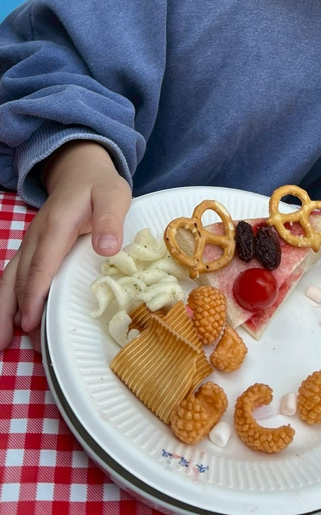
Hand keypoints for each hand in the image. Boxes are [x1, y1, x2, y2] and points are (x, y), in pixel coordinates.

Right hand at [0, 141, 131, 352]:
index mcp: (56, 226)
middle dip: (13, 311)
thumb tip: (108, 249)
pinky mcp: (32, 248)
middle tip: (8, 344)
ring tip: (1, 341)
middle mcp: (37, 236)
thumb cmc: (99, 186)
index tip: (29, 322)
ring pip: (10, 277)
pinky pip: (15, 275)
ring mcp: (31, 242)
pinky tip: (11, 320)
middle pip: (18, 277)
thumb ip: (110, 220)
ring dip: (4, 308)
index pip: (41, 264)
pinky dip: (9, 298)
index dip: (34, 294)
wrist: (81, 170)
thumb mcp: (114, 195)